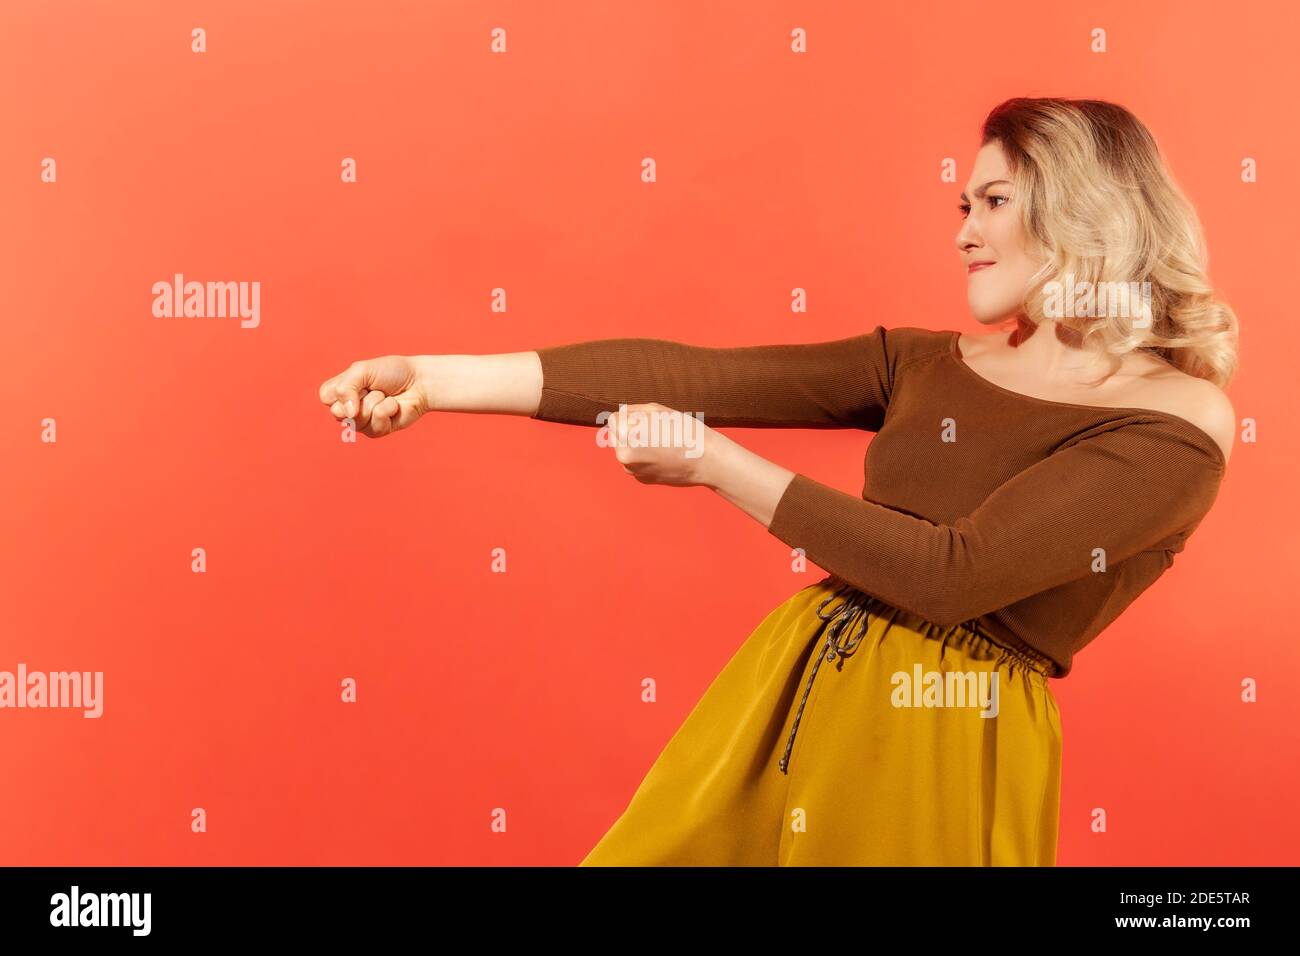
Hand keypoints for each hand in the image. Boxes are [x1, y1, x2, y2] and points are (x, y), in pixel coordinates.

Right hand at [318, 355, 432, 436]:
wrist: (419, 382)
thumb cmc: (392, 372)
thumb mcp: (363, 369)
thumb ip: (346, 387)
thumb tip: (349, 414)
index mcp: (340, 391)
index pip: (325, 397)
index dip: (341, 390)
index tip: (358, 380)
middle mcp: (348, 408)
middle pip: (338, 412)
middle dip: (360, 396)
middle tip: (373, 388)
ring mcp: (362, 422)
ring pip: (357, 420)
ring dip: (375, 402)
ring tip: (385, 396)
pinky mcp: (377, 431)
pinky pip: (375, 425)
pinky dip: (387, 410)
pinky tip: (394, 406)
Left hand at [605, 402, 726, 486]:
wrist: (706, 460)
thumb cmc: (683, 430)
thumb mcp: (656, 410)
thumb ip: (631, 411)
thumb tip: (618, 417)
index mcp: (624, 434)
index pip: (615, 419)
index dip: (632, 416)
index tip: (650, 421)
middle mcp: (623, 455)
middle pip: (618, 436)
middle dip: (631, 432)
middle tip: (658, 432)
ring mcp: (632, 470)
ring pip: (627, 450)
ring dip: (638, 445)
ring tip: (663, 444)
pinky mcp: (642, 480)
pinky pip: (638, 464)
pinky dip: (646, 459)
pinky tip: (665, 456)